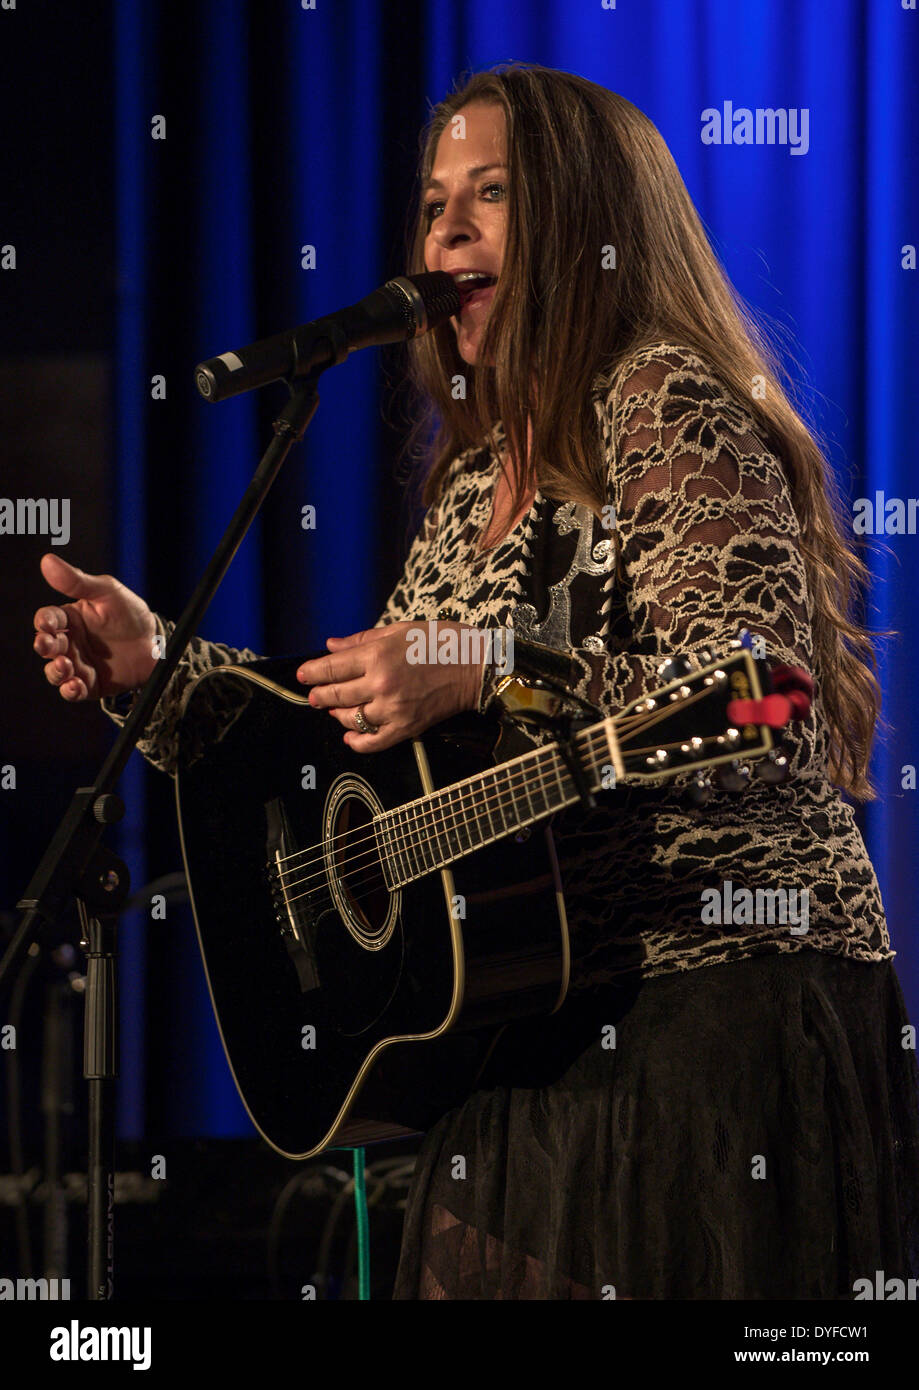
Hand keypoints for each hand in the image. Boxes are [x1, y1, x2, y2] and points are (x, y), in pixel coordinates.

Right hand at [33, 553, 158, 700]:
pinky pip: (74, 691)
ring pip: (56, 672)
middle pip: (47, 646)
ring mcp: (78, 664)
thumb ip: (78, 581)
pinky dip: (70, 690)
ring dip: (56, 671)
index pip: (48, 619)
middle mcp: (70, 642)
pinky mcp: (90, 684)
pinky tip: (75, 685)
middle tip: (50, 645)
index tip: (48, 623)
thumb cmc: (130, 613)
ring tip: (66, 665)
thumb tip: (47, 561)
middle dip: (45, 646)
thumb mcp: (107, 592)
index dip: (44, 621)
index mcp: (69, 619)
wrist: (157, 644)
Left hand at [296, 621, 484, 750]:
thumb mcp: (400, 630)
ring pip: (350, 719)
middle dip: (319, 695)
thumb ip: (362, 639)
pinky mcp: (406, 727)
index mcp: (378, 655)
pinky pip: (373, 742)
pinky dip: (356, 741)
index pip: (332, 668)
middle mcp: (381, 683)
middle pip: (336, 695)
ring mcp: (392, 708)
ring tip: (335, 710)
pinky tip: (349, 735)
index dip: (312, 672)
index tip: (303, 675)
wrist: (476, 666)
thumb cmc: (441, 643)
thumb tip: (332, 646)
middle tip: (313, 696)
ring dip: (337, 715)